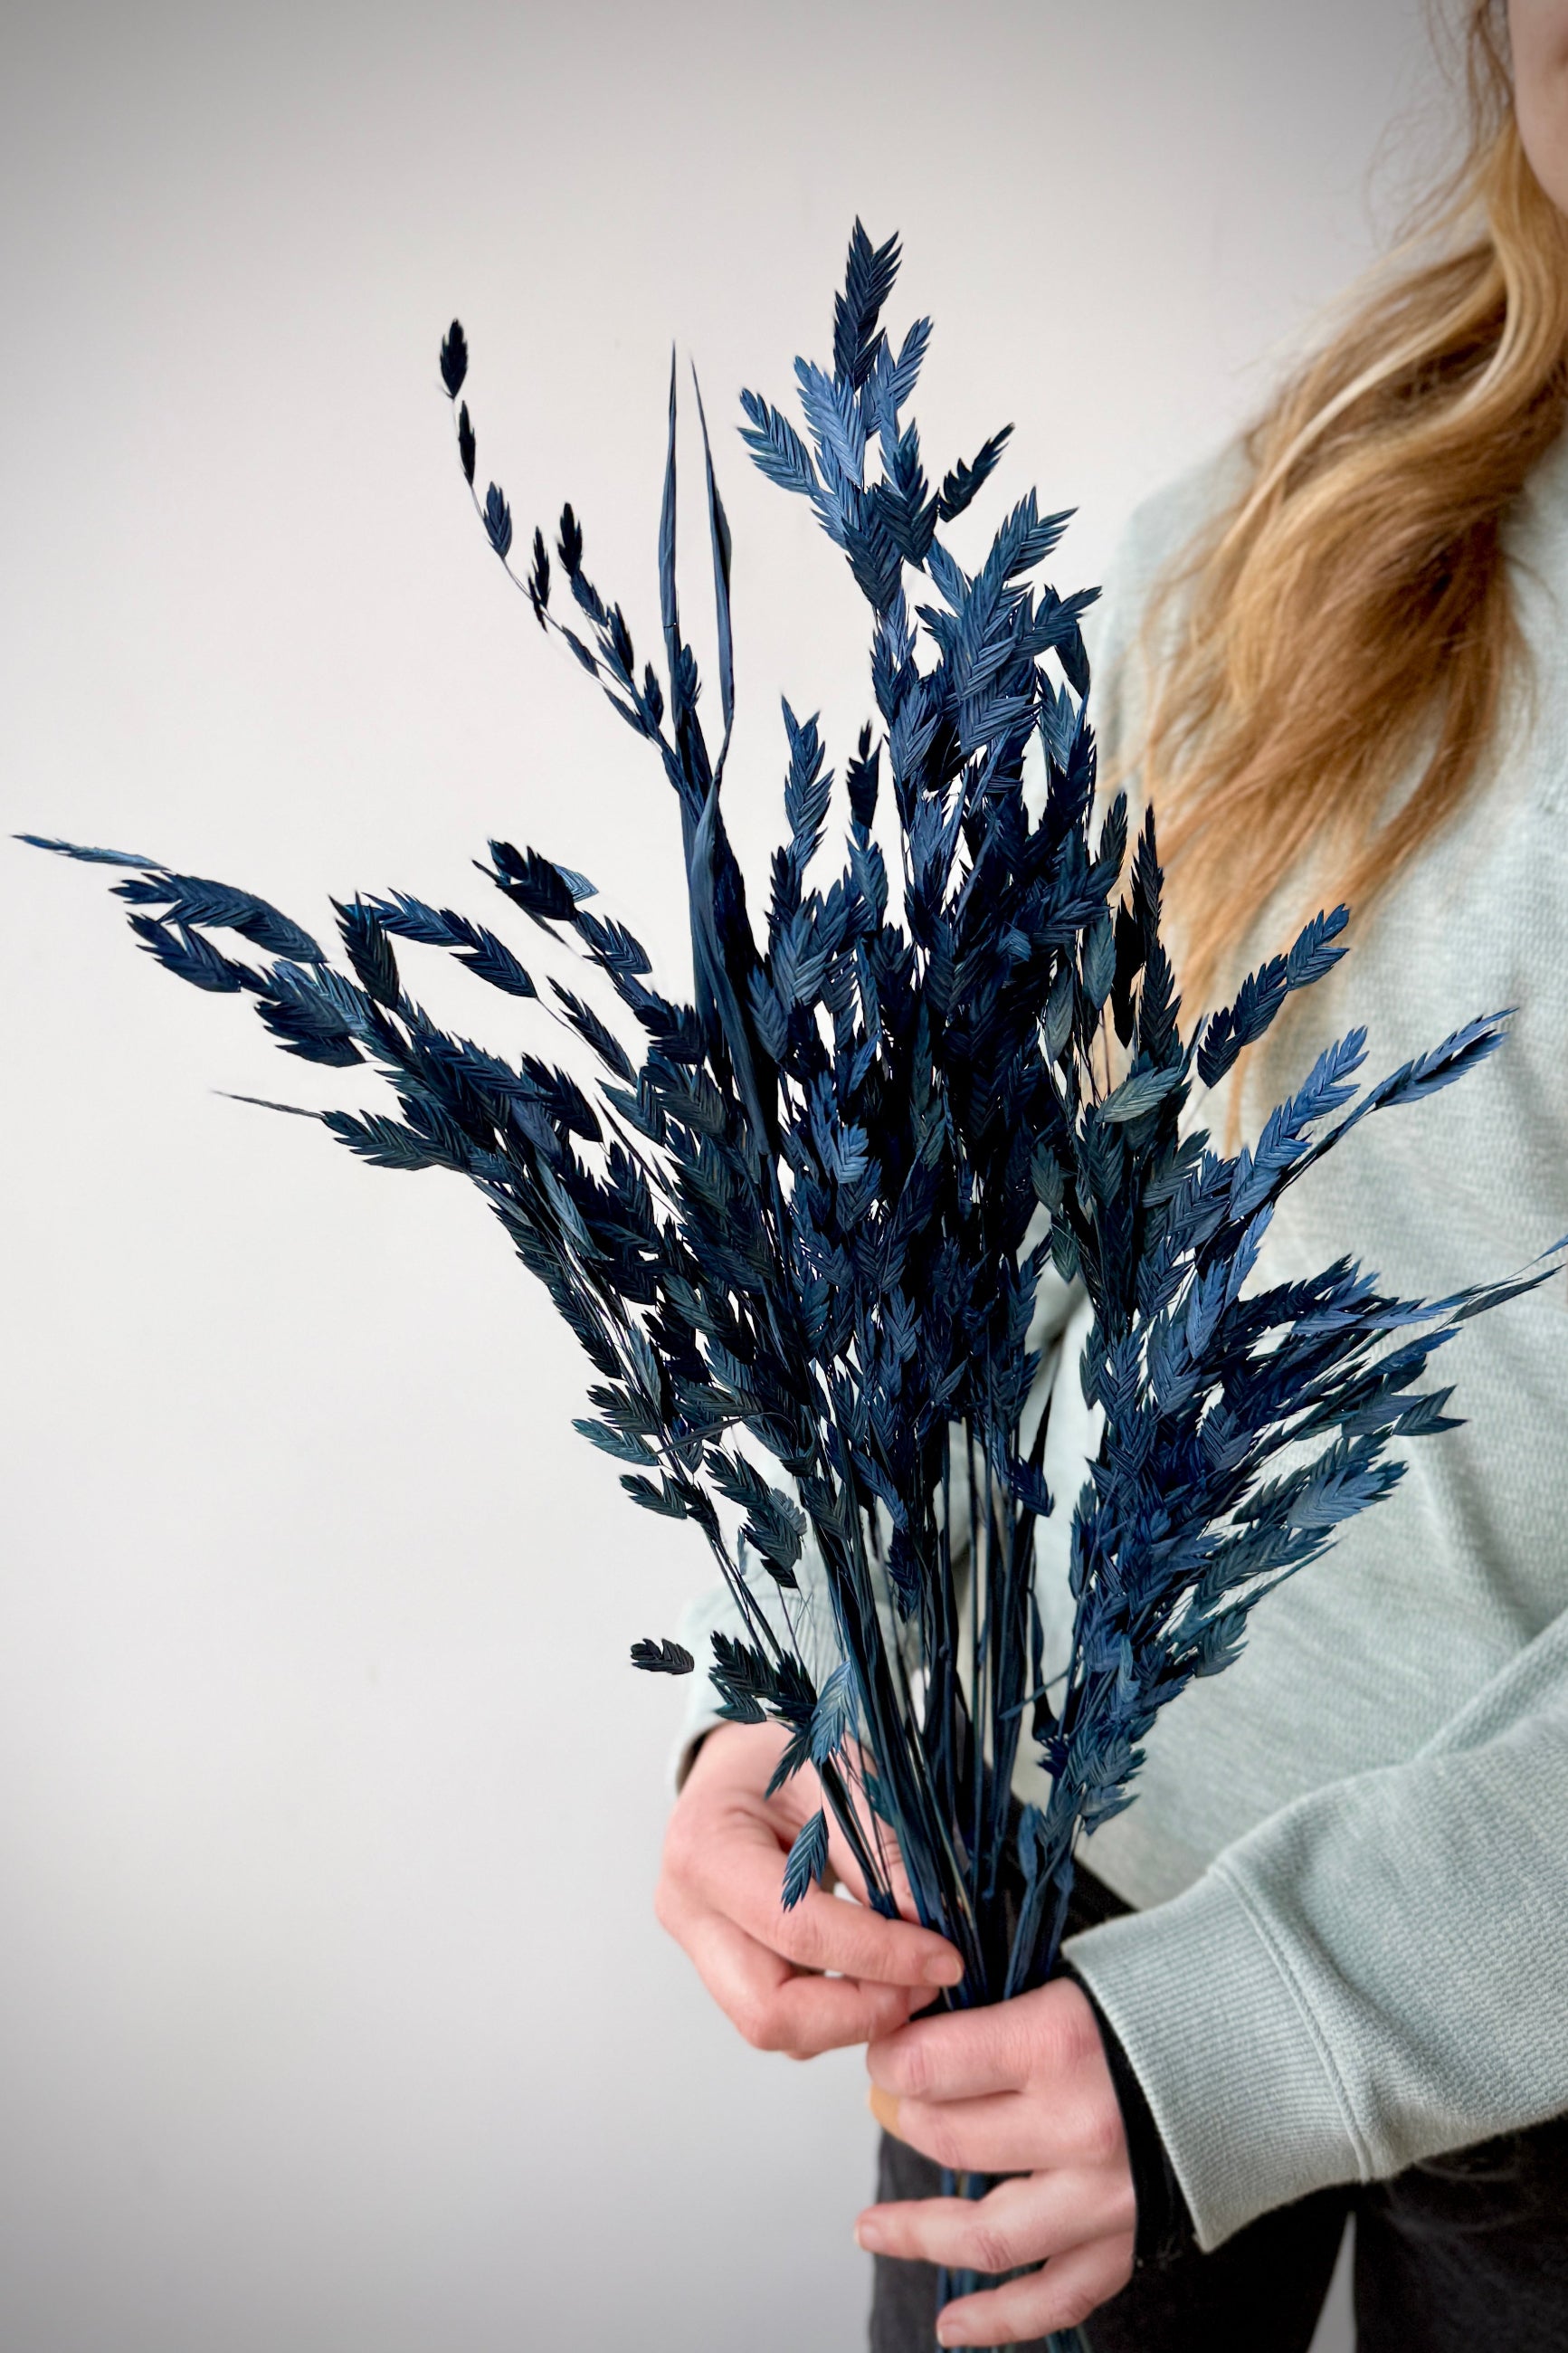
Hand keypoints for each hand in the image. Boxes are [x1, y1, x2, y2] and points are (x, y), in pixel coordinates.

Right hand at [655, 1720, 963, 2056]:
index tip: (944, 1958)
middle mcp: (687, 1913)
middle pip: (769, 2013)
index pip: (796, 1930)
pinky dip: (839, 2016)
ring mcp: (700, 1951)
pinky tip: (878, 1976)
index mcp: (705, 1849)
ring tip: (910, 1978)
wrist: (744, 1760)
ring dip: (854, 2020)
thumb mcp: (841, 1773)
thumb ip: (884, 1847)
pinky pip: (785, 2025)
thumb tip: (932, 1922)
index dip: (878, 1956)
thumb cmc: (788, 1754)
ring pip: (778, 2033)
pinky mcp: (725, 1974)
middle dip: (860, 2014)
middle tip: (926, 1986)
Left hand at [856, 1978, 1136, 2344]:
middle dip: (902, 2118)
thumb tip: (917, 2031)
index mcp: (1059, 2041)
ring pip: (987, 2236)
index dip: (888, 2055)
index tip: (883, 2046)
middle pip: (948, 2141)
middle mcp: (1079, 2127)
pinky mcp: (1132, 2240)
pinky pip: (1056, 2297)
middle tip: (887, 2102)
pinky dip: (1001, 2319)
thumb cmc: (1170, 1991)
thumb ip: (999, 2010)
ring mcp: (1108, 2196)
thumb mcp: (1072, 1973)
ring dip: (919, 2235)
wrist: (1276, 2035)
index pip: (927, 2065)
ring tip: (871, 2230)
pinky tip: (953, 2326)